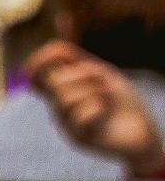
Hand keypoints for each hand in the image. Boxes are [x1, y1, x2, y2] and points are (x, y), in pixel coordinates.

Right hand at [28, 40, 164, 175]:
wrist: (144, 132)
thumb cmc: (123, 102)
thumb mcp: (102, 72)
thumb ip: (78, 60)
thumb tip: (55, 42)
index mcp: (62, 90)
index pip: (35, 74)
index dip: (36, 62)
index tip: (52, 59)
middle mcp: (58, 106)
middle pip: (52, 80)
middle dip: (82, 75)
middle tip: (104, 81)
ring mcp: (65, 123)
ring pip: (65, 97)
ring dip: (94, 91)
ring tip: (110, 97)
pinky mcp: (76, 138)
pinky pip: (79, 115)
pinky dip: (99, 108)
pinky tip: (107, 112)